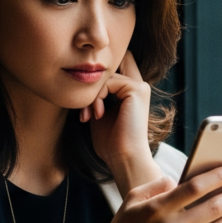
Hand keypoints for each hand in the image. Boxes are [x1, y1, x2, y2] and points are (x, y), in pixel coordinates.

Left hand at [83, 51, 154, 185]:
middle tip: (84, 107)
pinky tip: (97, 115)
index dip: (100, 70)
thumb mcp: (99, 112)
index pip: (118, 65)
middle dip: (92, 81)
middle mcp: (138, 86)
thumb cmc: (110, 142)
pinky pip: (108, 82)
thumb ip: (97, 95)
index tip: (83, 89)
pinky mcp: (137, 89)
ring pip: (105, 76)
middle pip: (110, 65)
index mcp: (131, 92)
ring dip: (91, 95)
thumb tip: (82, 78)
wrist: (124, 157)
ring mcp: (139, 86)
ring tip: (88, 116)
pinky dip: (97, 98)